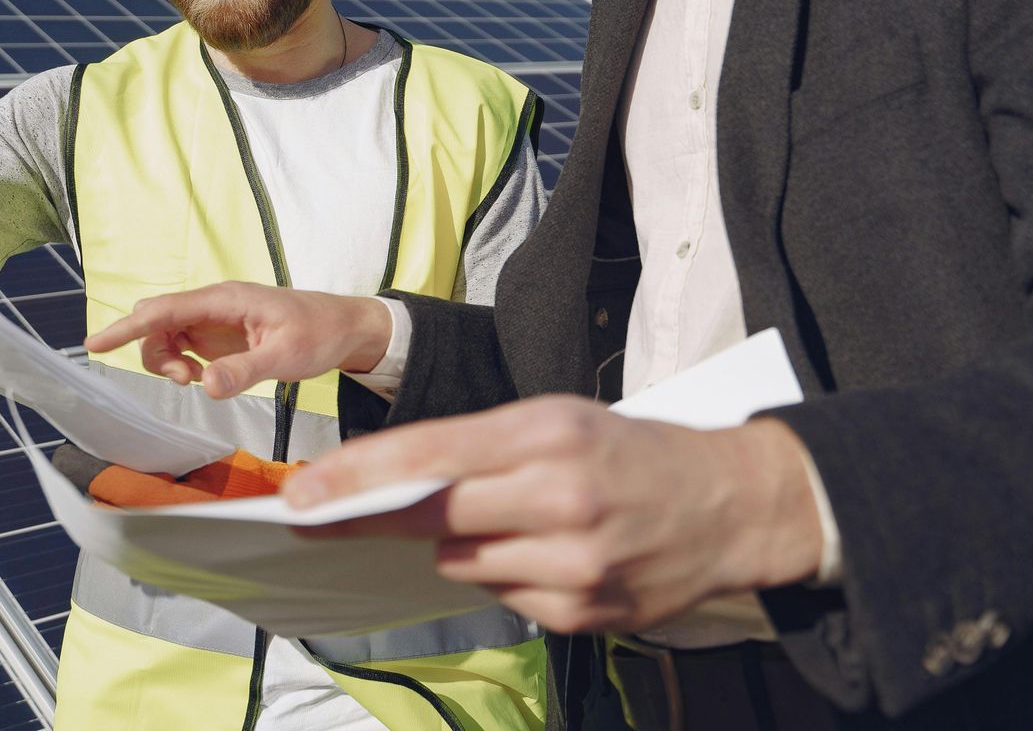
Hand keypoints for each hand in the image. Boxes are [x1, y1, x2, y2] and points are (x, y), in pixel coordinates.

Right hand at [84, 282, 391, 398]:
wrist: (346, 327)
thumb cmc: (320, 332)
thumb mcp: (286, 356)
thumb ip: (244, 371)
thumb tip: (206, 386)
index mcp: (225, 299)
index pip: (163, 310)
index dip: (126, 327)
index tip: (95, 343)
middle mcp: (214, 305)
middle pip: (156, 321)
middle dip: (151, 351)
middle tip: (182, 380)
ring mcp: (215, 320)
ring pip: (165, 336)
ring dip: (167, 362)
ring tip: (196, 382)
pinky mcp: (220, 336)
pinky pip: (183, 346)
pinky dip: (181, 365)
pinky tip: (205, 378)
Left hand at [282, 396, 824, 634]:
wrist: (732, 504)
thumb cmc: (630, 452)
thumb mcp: (558, 419)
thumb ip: (477, 448)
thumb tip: (388, 484)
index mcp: (550, 432)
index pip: (430, 455)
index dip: (356, 476)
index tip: (301, 491)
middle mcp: (562, 497)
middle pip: (433, 515)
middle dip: (371, 515)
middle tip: (316, 514)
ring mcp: (575, 562)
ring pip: (463, 560)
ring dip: (462, 542)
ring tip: (510, 519)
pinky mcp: (584, 613)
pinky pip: (505, 597)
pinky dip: (508, 575)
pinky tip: (548, 553)